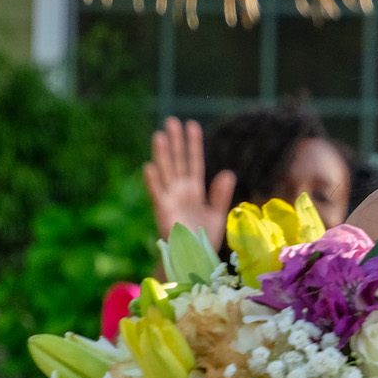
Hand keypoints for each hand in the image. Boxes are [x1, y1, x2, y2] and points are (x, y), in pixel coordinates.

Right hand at [144, 117, 236, 249]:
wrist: (193, 257)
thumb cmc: (204, 236)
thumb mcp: (218, 213)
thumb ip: (220, 194)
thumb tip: (227, 172)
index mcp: (195, 188)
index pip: (194, 161)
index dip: (193, 144)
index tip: (192, 124)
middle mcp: (181, 190)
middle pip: (178, 161)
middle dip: (176, 142)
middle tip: (171, 120)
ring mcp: (171, 199)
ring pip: (166, 172)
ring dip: (163, 154)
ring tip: (160, 135)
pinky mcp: (163, 211)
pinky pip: (158, 194)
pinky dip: (153, 181)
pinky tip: (149, 167)